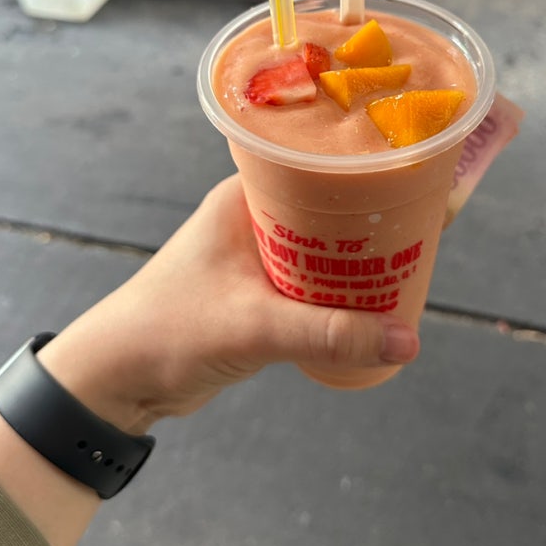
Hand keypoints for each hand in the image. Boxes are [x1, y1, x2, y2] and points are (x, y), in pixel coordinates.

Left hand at [38, 176, 418, 435]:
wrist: (116, 379)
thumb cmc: (168, 331)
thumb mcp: (254, 326)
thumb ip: (329, 334)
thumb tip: (406, 340)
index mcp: (246, 195)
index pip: (317, 165)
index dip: (367, 170)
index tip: (416, 177)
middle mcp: (254, 215)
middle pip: (329, 207)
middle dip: (375, 218)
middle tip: (429, 223)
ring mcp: (256, 253)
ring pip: (324, 246)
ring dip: (360, 257)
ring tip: (414, 258)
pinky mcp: (258, 291)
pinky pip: (313, 280)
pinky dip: (341, 288)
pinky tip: (374, 298)